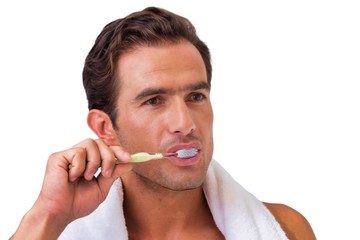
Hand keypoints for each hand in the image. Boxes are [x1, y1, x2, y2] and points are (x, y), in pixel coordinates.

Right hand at [11, 138, 131, 238]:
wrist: (60, 212)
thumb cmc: (77, 202)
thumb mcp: (102, 188)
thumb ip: (113, 174)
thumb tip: (129, 163)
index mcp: (89, 161)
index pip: (106, 148)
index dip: (118, 150)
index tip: (128, 158)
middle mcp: (79, 155)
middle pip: (100, 142)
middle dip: (109, 157)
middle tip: (107, 173)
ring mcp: (69, 155)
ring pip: (90, 143)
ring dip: (94, 162)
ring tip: (87, 177)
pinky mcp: (58, 156)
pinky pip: (77, 152)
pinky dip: (79, 167)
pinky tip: (72, 178)